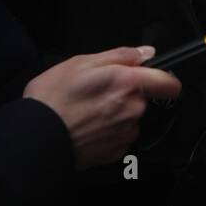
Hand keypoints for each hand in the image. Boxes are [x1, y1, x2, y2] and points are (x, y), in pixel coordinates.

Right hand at [24, 46, 180, 169]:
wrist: (36, 137)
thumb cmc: (53, 98)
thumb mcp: (81, 63)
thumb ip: (120, 56)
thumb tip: (146, 53)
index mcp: (128, 83)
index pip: (169, 83)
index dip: (164, 78)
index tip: (153, 78)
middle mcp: (133, 109)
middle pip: (143, 99)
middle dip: (125, 94)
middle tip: (97, 91)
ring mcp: (126, 133)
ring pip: (130, 118)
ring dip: (116, 113)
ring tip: (87, 111)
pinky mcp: (116, 151)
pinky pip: (120, 136)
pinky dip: (108, 132)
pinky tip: (87, 127)